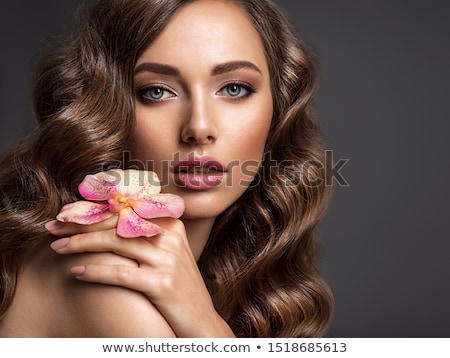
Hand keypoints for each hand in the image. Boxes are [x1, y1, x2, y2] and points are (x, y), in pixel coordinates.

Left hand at [46, 217, 234, 337]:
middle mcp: (170, 237)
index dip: (94, 209)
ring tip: (57, 248)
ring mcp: (168, 260)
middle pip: (118, 222)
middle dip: (81, 224)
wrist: (202, 321)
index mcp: (171, 225)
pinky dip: (94, 272)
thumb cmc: (178, 287)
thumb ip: (146, 235)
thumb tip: (108, 222)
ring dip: (81, 244)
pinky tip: (75, 273)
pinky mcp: (162, 283)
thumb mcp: (168, 254)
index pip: (126, 209)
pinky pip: (120, 273)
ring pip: (116, 242)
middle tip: (54, 227)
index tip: (68, 213)